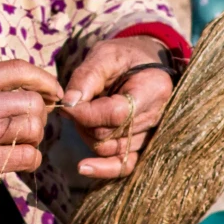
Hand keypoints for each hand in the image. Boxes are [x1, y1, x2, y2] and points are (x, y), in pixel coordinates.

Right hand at [0, 60, 60, 206]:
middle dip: (40, 115)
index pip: (17, 69)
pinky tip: (20, 159)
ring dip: (35, 138)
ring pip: (32, 128)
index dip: (44, 78)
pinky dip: (31, 159)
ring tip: (22, 142)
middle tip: (31, 125)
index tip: (55, 91)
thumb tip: (37, 89)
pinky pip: (26, 156)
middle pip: (32, 101)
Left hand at [61, 36, 177, 181]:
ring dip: (87, 135)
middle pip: (110, 135)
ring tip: (84, 113)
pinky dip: (104, 169)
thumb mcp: (105, 55)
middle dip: (83, 122)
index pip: (116, 114)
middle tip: (75, 103)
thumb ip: (86, 77)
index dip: (85, 113)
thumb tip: (68, 104)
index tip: (67, 104)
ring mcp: (150, 134)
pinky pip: (125, 165)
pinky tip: (83, 168)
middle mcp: (156, 117)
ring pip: (109, 149)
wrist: (145, 63)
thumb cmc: (124, 56)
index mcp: (152, 90)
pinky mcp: (142, 145)